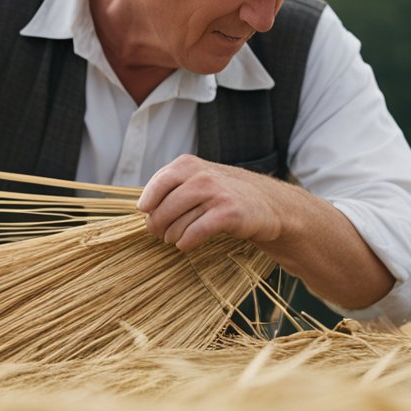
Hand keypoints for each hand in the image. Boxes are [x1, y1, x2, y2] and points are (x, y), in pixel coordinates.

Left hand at [137, 155, 286, 251]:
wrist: (268, 204)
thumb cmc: (225, 195)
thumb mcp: (198, 179)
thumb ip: (172, 186)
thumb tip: (143, 208)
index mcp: (189, 165)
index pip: (158, 184)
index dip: (148, 203)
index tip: (146, 213)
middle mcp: (202, 176)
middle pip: (162, 208)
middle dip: (157, 225)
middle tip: (161, 234)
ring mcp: (216, 194)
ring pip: (176, 224)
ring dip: (172, 237)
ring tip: (177, 238)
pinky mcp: (228, 214)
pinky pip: (194, 233)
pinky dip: (186, 243)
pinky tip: (186, 245)